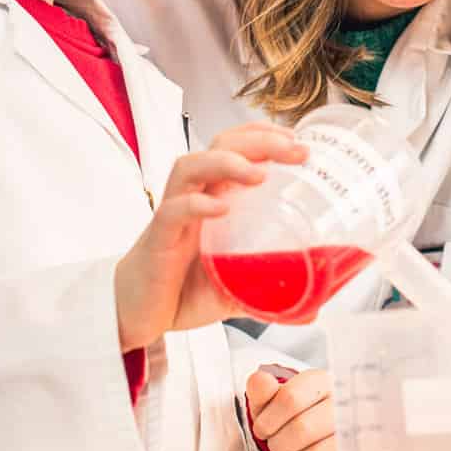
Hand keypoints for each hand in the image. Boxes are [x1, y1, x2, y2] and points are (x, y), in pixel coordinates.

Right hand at [112, 123, 305, 350]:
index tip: (299, 142)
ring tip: (259, 173)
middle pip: (220, 147)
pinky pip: (173, 211)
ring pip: (190, 167)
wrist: (137, 314)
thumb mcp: (235, 288)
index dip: (264, 135)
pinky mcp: (158, 239)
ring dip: (226, 163)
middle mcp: (193, 197)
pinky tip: (220, 208)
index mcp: (214, 198)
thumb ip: (270, 291)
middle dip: (258, 141)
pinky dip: (197, 204)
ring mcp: (173, 215)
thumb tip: (312, 313)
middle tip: (294, 150)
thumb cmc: (182, 291)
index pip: (235, 148)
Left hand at [246, 368, 340, 450]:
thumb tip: (259, 380)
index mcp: (323, 382)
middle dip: (279, 444)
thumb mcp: (273, 400)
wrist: (322, 434)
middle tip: (277, 445)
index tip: (262, 429)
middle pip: (302, 429)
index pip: (290, 398)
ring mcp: (358, 433)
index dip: (267, 421)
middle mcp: (346, 404)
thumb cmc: (295, 416)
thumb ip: (262, 390)